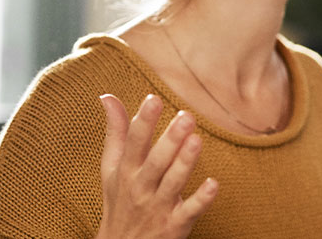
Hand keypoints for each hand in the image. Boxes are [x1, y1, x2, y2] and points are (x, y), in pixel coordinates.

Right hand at [96, 94, 217, 238]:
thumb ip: (116, 133)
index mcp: (126, 172)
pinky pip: (189, 212)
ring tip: (196, 140)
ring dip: (184, 162)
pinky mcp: (174, 225)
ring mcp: (158, 207)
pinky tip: (213, 184)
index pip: (134, 143)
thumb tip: (108, 96)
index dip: (144, 122)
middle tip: (186, 116)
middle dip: (169, 140)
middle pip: (155, 162)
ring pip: (172, 183)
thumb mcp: (112, 169)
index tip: (153, 99)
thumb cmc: (120, 201)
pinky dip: (201, 200)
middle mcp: (141, 188)